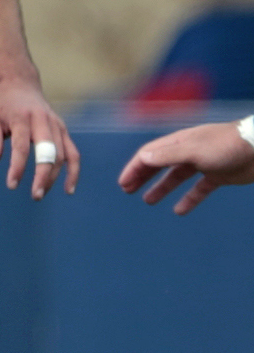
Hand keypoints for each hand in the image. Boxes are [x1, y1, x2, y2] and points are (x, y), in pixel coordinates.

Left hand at [0, 78, 76, 196]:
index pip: (22, 146)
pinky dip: (73, 171)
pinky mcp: (64, 130)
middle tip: (35, 195)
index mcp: (22, 117)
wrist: (20, 85)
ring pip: (62, 154)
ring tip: (40, 193)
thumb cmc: (2, 105)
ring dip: (54, 177)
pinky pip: (73, 153)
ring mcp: (57, 125)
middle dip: (43, 175)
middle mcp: (43, 121)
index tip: (12, 185)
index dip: (18, 167)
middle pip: (48, 151)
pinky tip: (68, 189)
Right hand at [119, 120, 253, 214]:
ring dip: (161, 188)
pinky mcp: (218, 176)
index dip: (134, 167)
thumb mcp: (194, 150)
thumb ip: (168, 155)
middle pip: (160, 164)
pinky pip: (199, 189)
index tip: (124, 183)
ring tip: (148, 201)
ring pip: (177, 177)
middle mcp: (189, 151)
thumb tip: (143, 158)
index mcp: (181, 142)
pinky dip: (188, 199)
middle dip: (142, 176)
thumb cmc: (228, 146)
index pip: (150, 154)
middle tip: (127, 190)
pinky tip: (180, 211)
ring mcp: (204, 163)